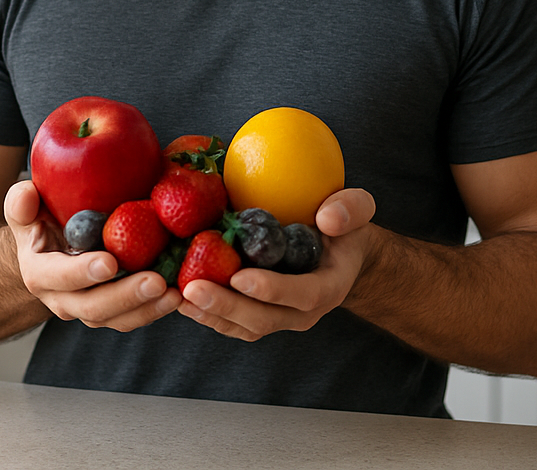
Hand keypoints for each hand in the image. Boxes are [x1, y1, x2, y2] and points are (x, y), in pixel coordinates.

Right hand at [3, 180, 181, 330]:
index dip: (82, 272)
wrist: (47, 252)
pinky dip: (156, 309)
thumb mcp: (25, 209)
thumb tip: (27, 194)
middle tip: (156, 281)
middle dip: (126, 295)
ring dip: (148, 309)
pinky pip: (134, 317)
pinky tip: (179, 295)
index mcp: (40, 273)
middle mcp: (63, 299)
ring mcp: (89, 310)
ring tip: (175, 294)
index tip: (109, 261)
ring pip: (118, 319)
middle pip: (94, 307)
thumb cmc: (40, 223)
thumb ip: (20, 202)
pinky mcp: (113, 313)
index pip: (60, 276)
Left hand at [177, 188, 376, 340]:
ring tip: (179, 296)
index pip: (303, 295)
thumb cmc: (344, 228)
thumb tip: (328, 219)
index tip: (240, 277)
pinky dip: (206, 313)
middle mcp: (303, 311)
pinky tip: (180, 297)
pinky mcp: (259, 315)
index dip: (272, 289)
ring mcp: (280, 317)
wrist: (339, 254)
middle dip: (226, 305)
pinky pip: (232, 323)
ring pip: (243, 327)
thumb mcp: (357, 209)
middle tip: (193, 288)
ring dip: (210, 313)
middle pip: (264, 319)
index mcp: (328, 287)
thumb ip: (351, 209)